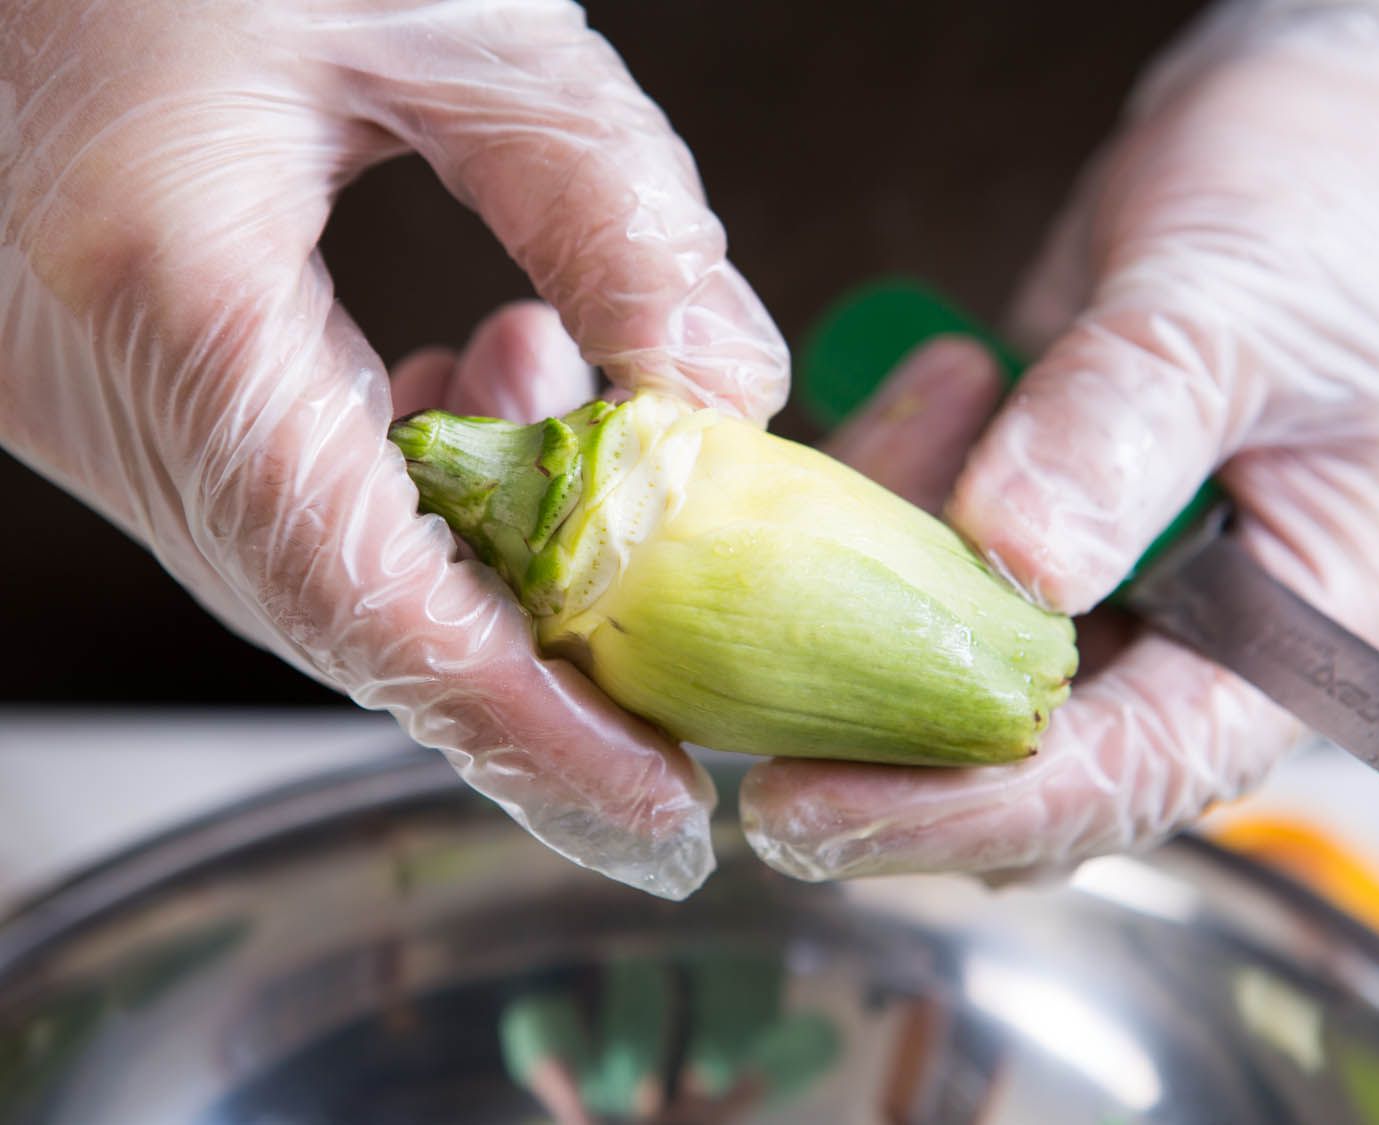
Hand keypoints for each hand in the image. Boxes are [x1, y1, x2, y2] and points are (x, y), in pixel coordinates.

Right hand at [0, 0, 786, 898]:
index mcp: (161, 285)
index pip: (364, 594)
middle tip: (665, 710)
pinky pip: (268, 491)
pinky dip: (404, 494)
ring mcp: (69, 380)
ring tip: (583, 451)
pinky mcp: (94, 358)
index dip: (526, 729)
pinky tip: (483, 393)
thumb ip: (616, 213)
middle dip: (521, 683)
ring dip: (472, 564)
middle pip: (335, 614)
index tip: (655, 814)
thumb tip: (720, 401)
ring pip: (306, 569)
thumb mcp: (462, 17)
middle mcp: (84, 370)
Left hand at [739, 2, 1378, 881]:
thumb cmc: (1332, 212)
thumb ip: (1129, 427)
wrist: (1329, 133)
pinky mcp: (1030, 525)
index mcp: (1288, 643)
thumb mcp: (1239, 309)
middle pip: (1018, 758)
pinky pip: (926, 557)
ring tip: (918, 410)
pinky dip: (890, 495)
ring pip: (949, 659)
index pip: (1126, 774)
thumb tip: (1017, 562)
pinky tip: (932, 386)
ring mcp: (1103, 588)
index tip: (812, 809)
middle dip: (875, 737)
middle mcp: (1190, 643)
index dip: (967, 808)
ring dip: (875, 576)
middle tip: (731, 711)